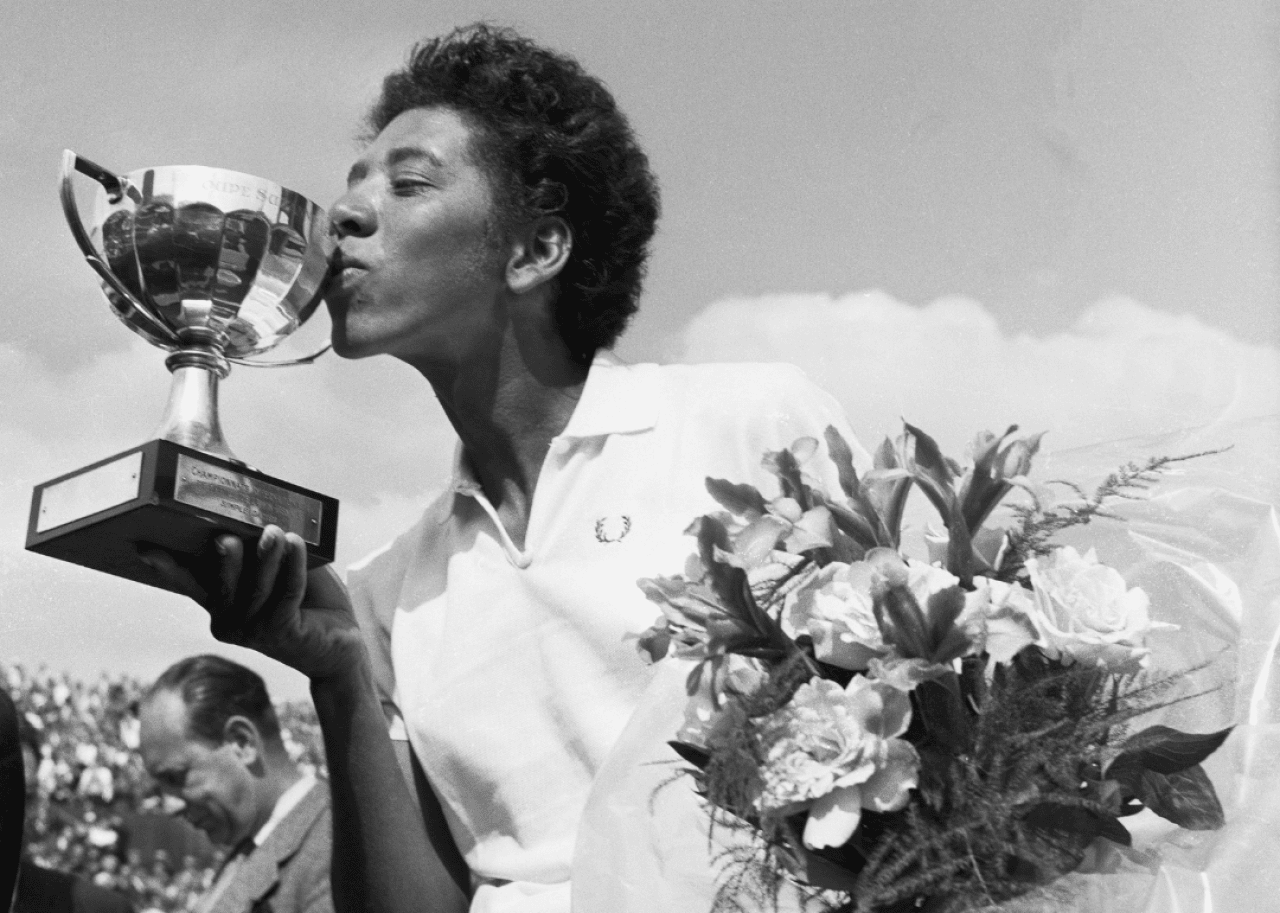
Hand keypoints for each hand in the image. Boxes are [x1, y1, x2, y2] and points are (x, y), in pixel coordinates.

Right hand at [137, 526, 365, 681]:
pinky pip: (287, 593)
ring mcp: (255, 632)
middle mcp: (230, 622)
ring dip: (267, 556)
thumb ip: (263, 547)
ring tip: (275, 531)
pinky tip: (297, 545)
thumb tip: (258, 508)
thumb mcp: (281, 570)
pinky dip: (293, 566)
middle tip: (229, 534)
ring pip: (257, 588)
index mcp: (221, 605)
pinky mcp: (283, 633)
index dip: (170, 567)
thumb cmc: (308, 600)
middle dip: (226, 558)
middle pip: (223, 584)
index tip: (145, 548)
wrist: (341, 645)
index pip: (192, 583)